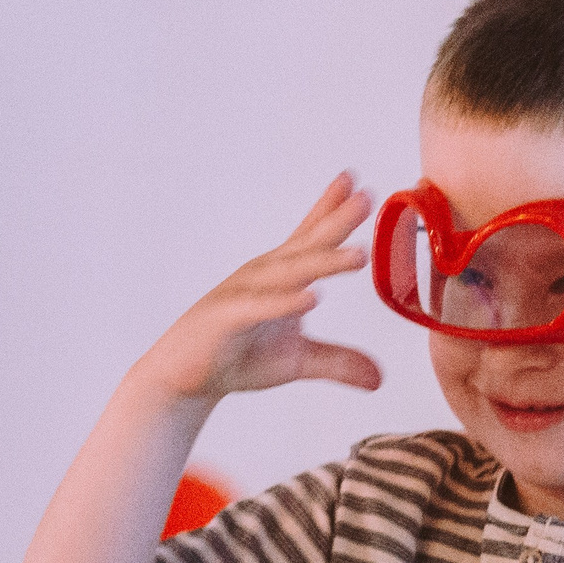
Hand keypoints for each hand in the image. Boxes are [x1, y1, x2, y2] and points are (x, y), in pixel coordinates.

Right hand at [135, 173, 381, 404]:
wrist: (184, 377)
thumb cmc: (238, 357)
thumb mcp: (296, 362)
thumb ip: (337, 363)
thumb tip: (379, 379)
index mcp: (281, 276)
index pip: (309, 236)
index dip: (332, 208)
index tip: (357, 182)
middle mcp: (263, 275)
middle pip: (306, 245)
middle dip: (336, 220)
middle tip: (367, 197)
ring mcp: (243, 294)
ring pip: (288, 274)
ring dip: (322, 262)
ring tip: (358, 255)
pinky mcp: (226, 319)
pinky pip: (259, 307)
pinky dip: (284, 302)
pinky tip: (311, 297)